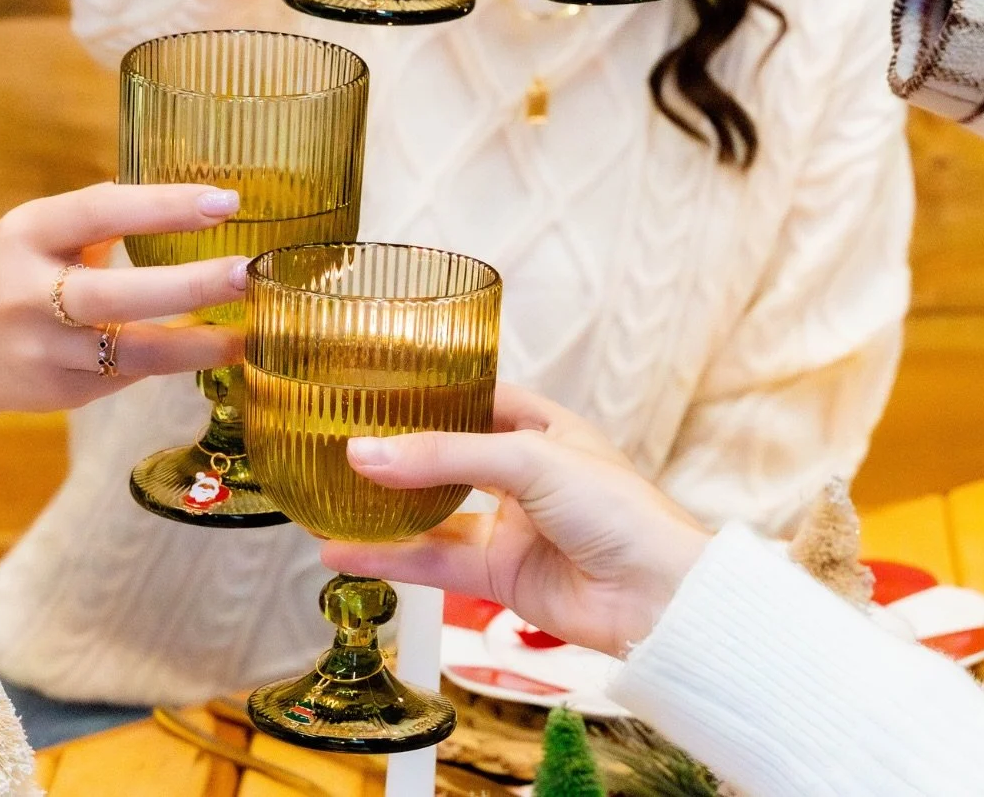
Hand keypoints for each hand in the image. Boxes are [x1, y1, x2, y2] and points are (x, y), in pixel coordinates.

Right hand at [0, 182, 248, 424]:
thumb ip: (96, 220)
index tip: (226, 202)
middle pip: (119, 293)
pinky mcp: (59, 392)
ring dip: (199, 344)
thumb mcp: (30, 232)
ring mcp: (44, 351)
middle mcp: (30, 294)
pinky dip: (169, 361)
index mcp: (25, 234)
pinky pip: (127, 375)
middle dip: (192, 285)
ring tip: (250, 332)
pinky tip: (204, 348)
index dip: (165, 205)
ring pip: (133, 352)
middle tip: (248, 272)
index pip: (101, 211)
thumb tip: (188, 201)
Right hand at [321, 384, 709, 658]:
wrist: (658, 598)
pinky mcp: (499, 576)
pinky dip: (389, 557)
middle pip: (447, 456)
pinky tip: (346, 552)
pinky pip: (434, 562)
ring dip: (382, 510)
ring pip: (432, 514)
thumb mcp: (529, 460)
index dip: (432, 393)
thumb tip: (367, 452)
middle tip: (337, 442)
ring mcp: (510, 526)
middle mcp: (523, 474)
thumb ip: (444, 456)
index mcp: (542, 427)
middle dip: (397, 454)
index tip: (376, 386)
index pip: (476, 398)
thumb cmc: (618, 510)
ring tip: (324, 499)